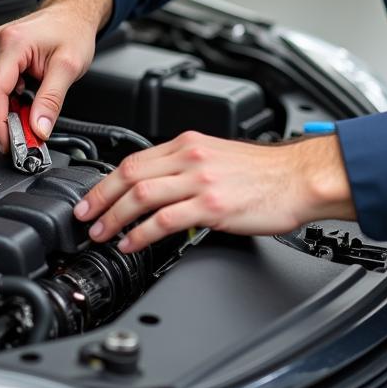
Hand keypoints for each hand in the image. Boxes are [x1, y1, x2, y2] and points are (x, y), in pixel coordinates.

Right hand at [0, 0, 112, 150]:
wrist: (72, 14)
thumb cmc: (71, 31)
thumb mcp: (69, 67)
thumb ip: (52, 100)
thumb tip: (38, 129)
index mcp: (11, 42)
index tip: (10, 143)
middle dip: (0, 121)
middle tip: (23, 138)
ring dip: (2, 111)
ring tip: (27, 116)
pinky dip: (2, 101)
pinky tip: (20, 102)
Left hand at [74, 131, 355, 252]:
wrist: (301, 177)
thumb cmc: (268, 172)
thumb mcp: (221, 157)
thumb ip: (190, 167)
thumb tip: (161, 187)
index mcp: (191, 143)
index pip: (136, 158)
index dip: (107, 181)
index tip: (92, 197)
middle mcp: (191, 157)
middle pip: (130, 173)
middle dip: (100, 198)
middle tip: (85, 218)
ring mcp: (201, 180)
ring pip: (141, 195)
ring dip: (114, 217)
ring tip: (102, 234)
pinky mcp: (212, 205)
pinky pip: (165, 220)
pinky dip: (141, 233)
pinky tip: (132, 243)